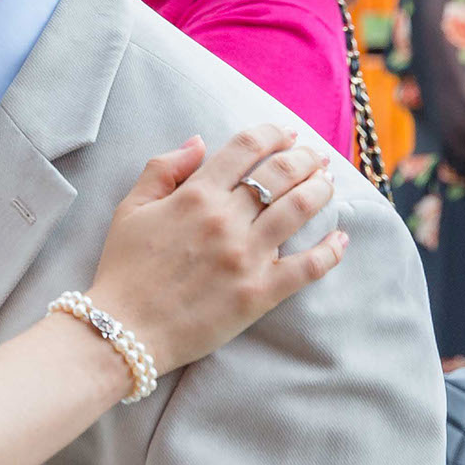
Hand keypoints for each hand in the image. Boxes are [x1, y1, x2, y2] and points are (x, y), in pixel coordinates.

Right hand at [87, 124, 346, 373]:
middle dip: (305, 158)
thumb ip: (162, 169)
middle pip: (281, 173)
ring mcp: (247, 256)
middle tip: (315, 157)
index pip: (246, 148)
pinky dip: (331, 250)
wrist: (124, 331)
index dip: (273, 134)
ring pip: (300, 208)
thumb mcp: (130, 209)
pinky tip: (341, 238)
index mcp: (195, 195)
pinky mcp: (260, 292)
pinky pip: (308, 267)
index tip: (287, 134)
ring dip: (320, 189)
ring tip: (327, 184)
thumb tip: (199, 142)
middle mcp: (226, 219)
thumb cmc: (124, 270)